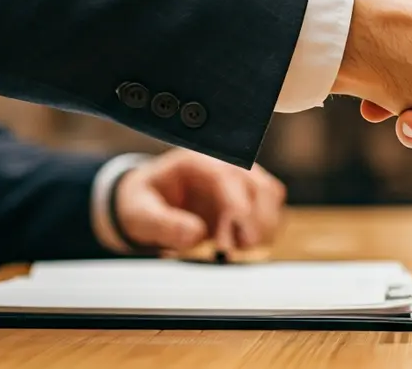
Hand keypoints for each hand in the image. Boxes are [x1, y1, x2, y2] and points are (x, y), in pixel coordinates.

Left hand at [114, 149, 286, 251]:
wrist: (146, 205)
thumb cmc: (142, 204)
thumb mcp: (140, 215)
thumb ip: (164, 224)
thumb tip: (196, 234)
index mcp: (196, 162)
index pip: (228, 176)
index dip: (236, 206)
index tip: (232, 238)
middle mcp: (223, 166)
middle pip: (259, 184)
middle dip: (256, 219)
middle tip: (236, 248)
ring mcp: (238, 182)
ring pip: (271, 195)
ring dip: (264, 225)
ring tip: (237, 246)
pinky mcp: (246, 199)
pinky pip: (270, 209)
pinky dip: (264, 229)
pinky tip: (241, 243)